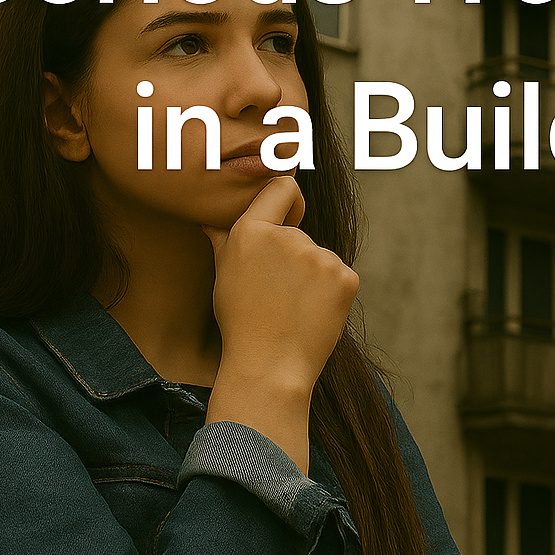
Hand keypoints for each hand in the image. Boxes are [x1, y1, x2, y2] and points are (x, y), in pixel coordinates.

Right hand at [203, 176, 358, 399]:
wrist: (269, 367)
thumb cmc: (241, 323)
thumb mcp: (223, 276)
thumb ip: (222, 239)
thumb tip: (209, 218)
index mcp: (252, 231)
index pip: (282, 187)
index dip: (288, 200)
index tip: (288, 215)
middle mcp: (288, 236)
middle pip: (298, 232)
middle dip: (290, 257)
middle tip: (276, 294)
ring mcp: (320, 256)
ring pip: (318, 256)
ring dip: (310, 276)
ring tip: (292, 308)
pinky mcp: (346, 276)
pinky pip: (339, 275)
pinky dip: (330, 291)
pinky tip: (311, 313)